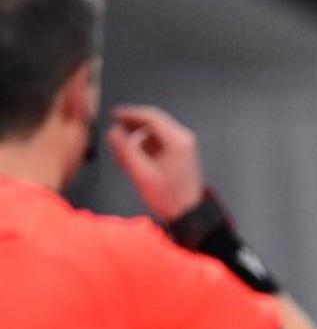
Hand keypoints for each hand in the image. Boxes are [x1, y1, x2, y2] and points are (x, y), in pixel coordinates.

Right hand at [107, 105, 203, 220]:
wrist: (189, 214)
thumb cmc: (170, 198)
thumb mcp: (141, 173)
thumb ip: (125, 150)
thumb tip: (114, 133)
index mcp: (177, 141)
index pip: (151, 117)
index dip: (129, 114)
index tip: (115, 115)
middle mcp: (183, 141)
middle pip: (152, 124)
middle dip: (131, 128)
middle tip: (115, 134)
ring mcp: (182, 148)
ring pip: (154, 135)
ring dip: (136, 140)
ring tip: (122, 154)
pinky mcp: (179, 156)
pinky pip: (159, 144)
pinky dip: (145, 148)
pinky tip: (133, 160)